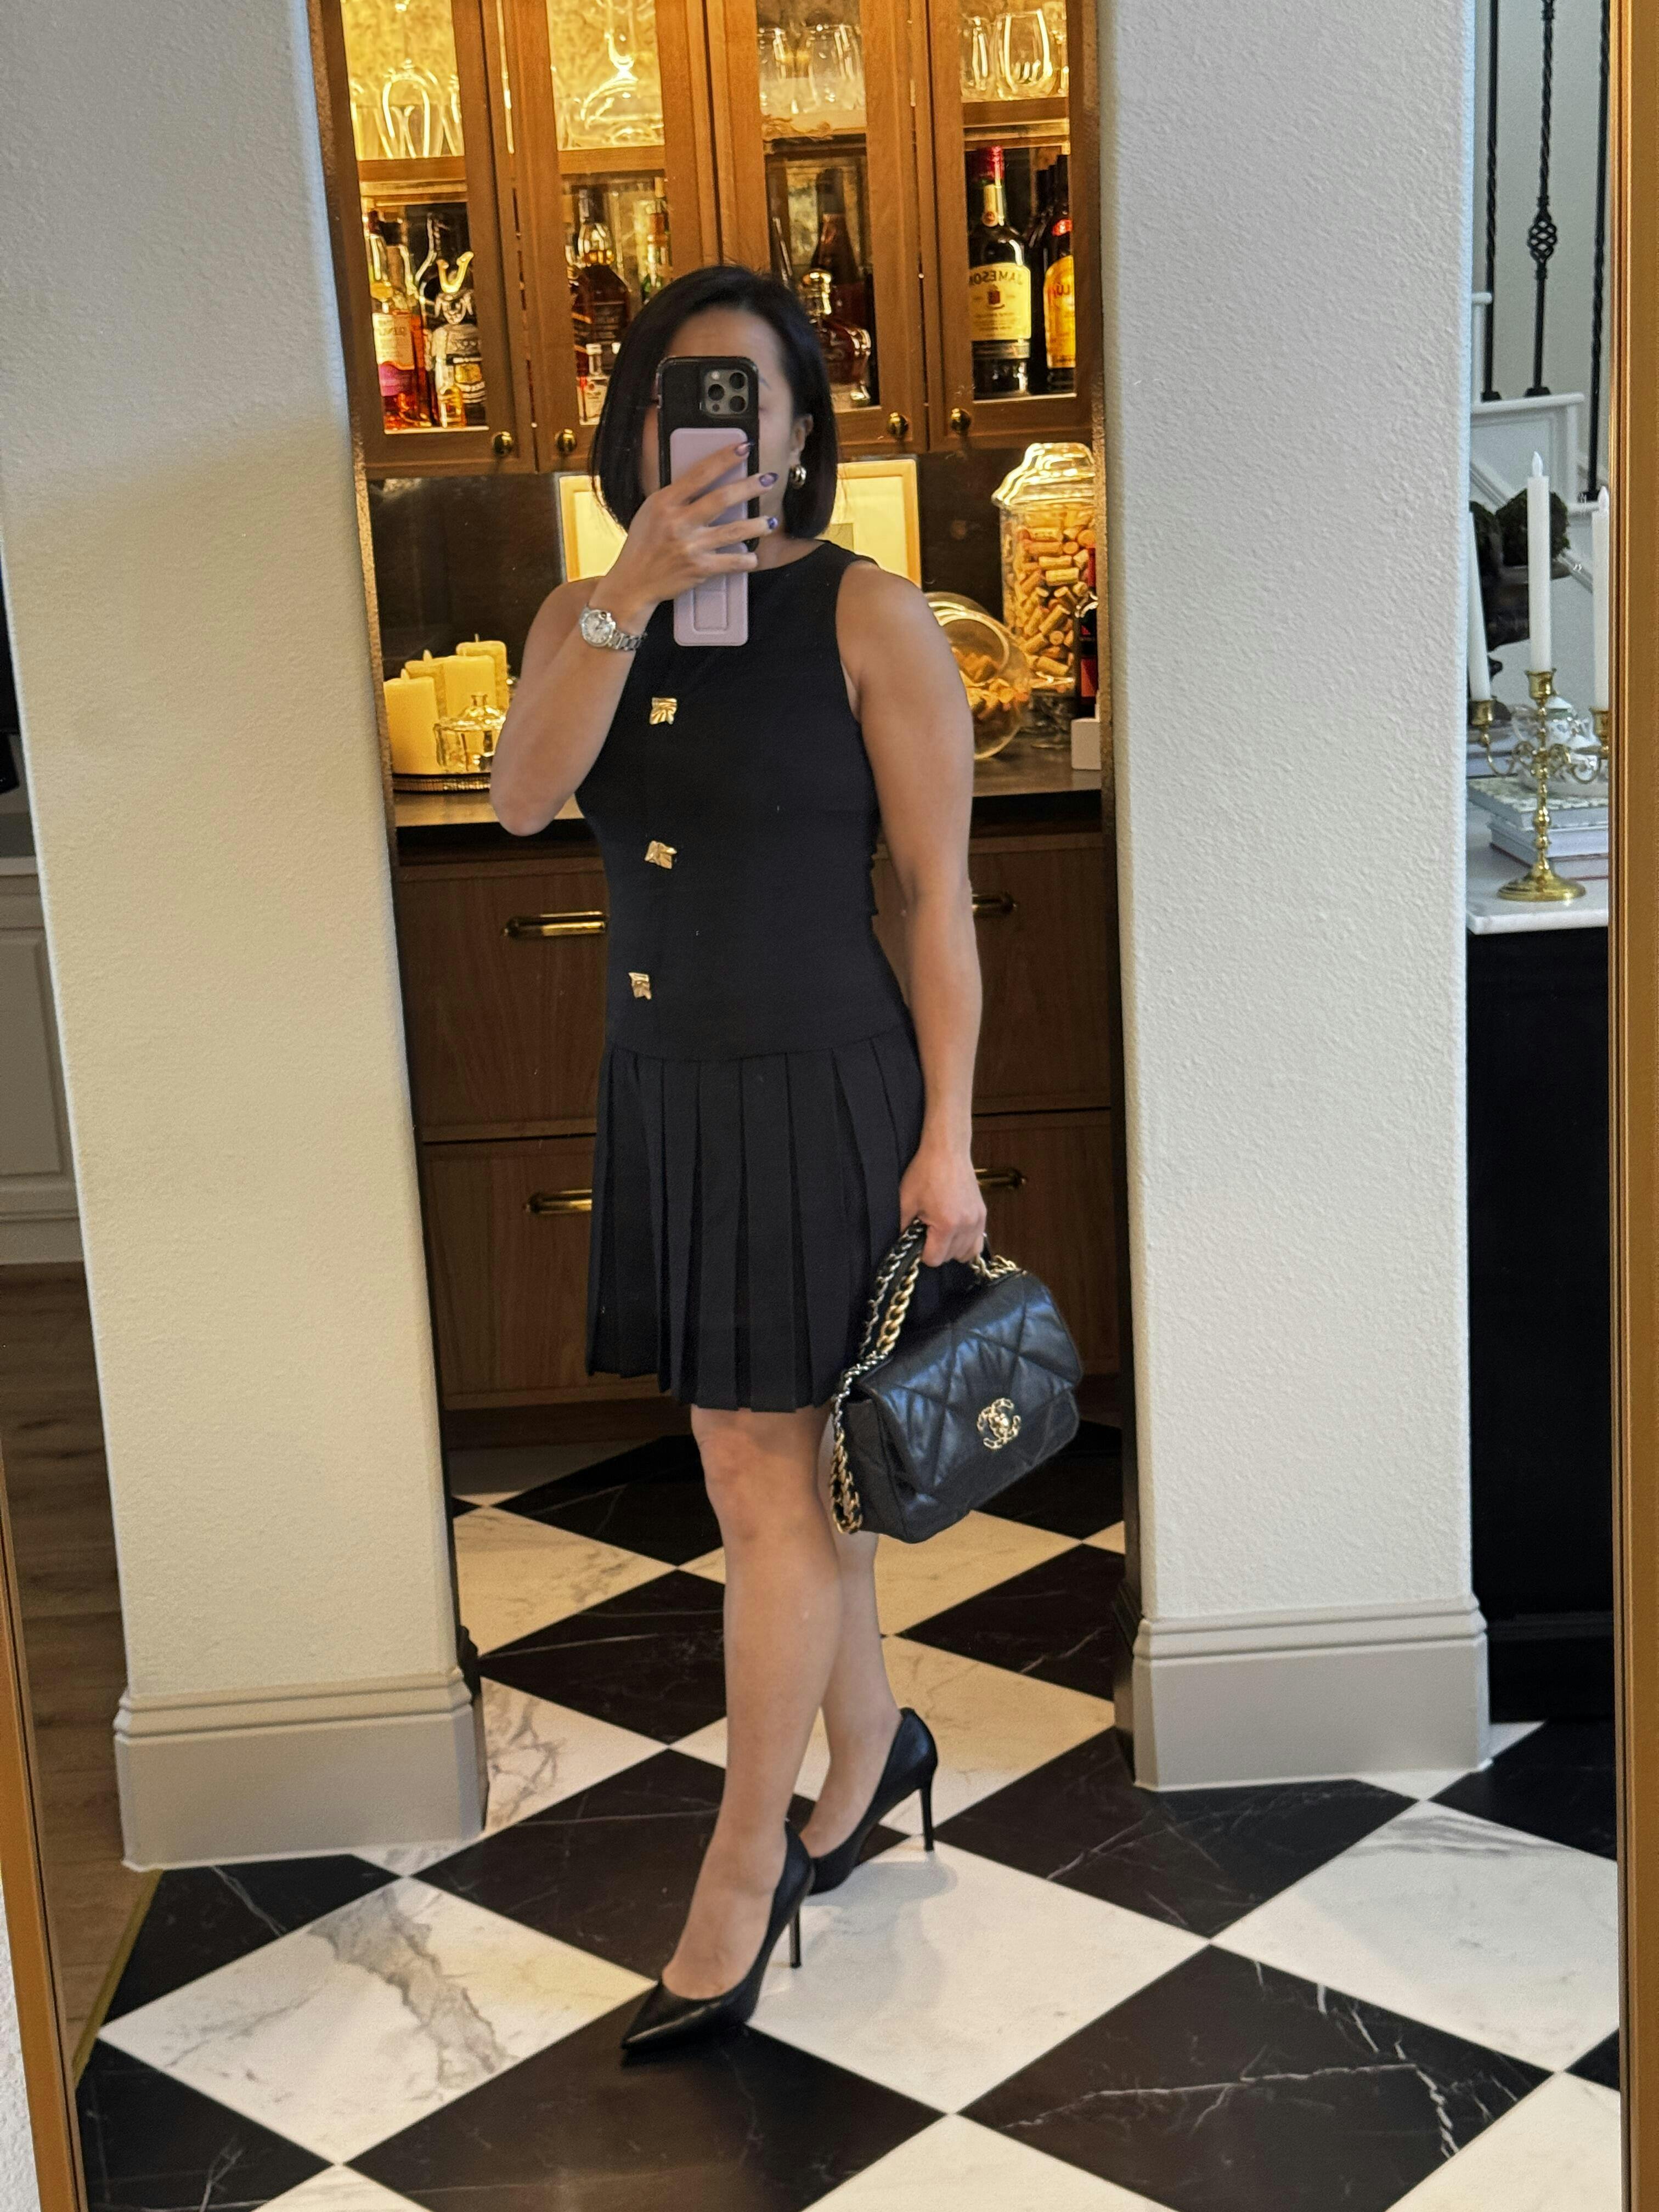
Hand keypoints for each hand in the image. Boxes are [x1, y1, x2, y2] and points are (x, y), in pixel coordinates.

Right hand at [588, 440, 777, 631]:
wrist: (634, 582)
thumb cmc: (643, 544)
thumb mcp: (651, 511)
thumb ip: (676, 497)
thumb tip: (705, 480)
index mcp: (665, 502)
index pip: (700, 473)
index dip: (725, 458)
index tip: (744, 447)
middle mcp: (679, 522)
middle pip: (722, 498)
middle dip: (750, 487)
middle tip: (769, 480)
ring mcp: (691, 546)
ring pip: (733, 531)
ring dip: (756, 526)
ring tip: (770, 522)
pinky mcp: (699, 569)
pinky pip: (731, 562)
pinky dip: (745, 559)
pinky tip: (753, 556)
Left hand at [898, 1137, 986, 1267]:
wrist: (947, 1151)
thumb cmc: (925, 1172)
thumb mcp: (906, 1201)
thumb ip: (902, 1228)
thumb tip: (902, 1245)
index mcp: (947, 1225)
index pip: (935, 1259)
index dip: (922, 1253)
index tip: (917, 1240)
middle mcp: (966, 1225)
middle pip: (950, 1257)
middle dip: (936, 1249)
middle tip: (927, 1231)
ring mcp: (977, 1220)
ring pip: (967, 1253)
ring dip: (952, 1248)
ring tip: (940, 1232)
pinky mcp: (982, 1214)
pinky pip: (977, 1242)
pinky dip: (965, 1242)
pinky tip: (954, 1233)